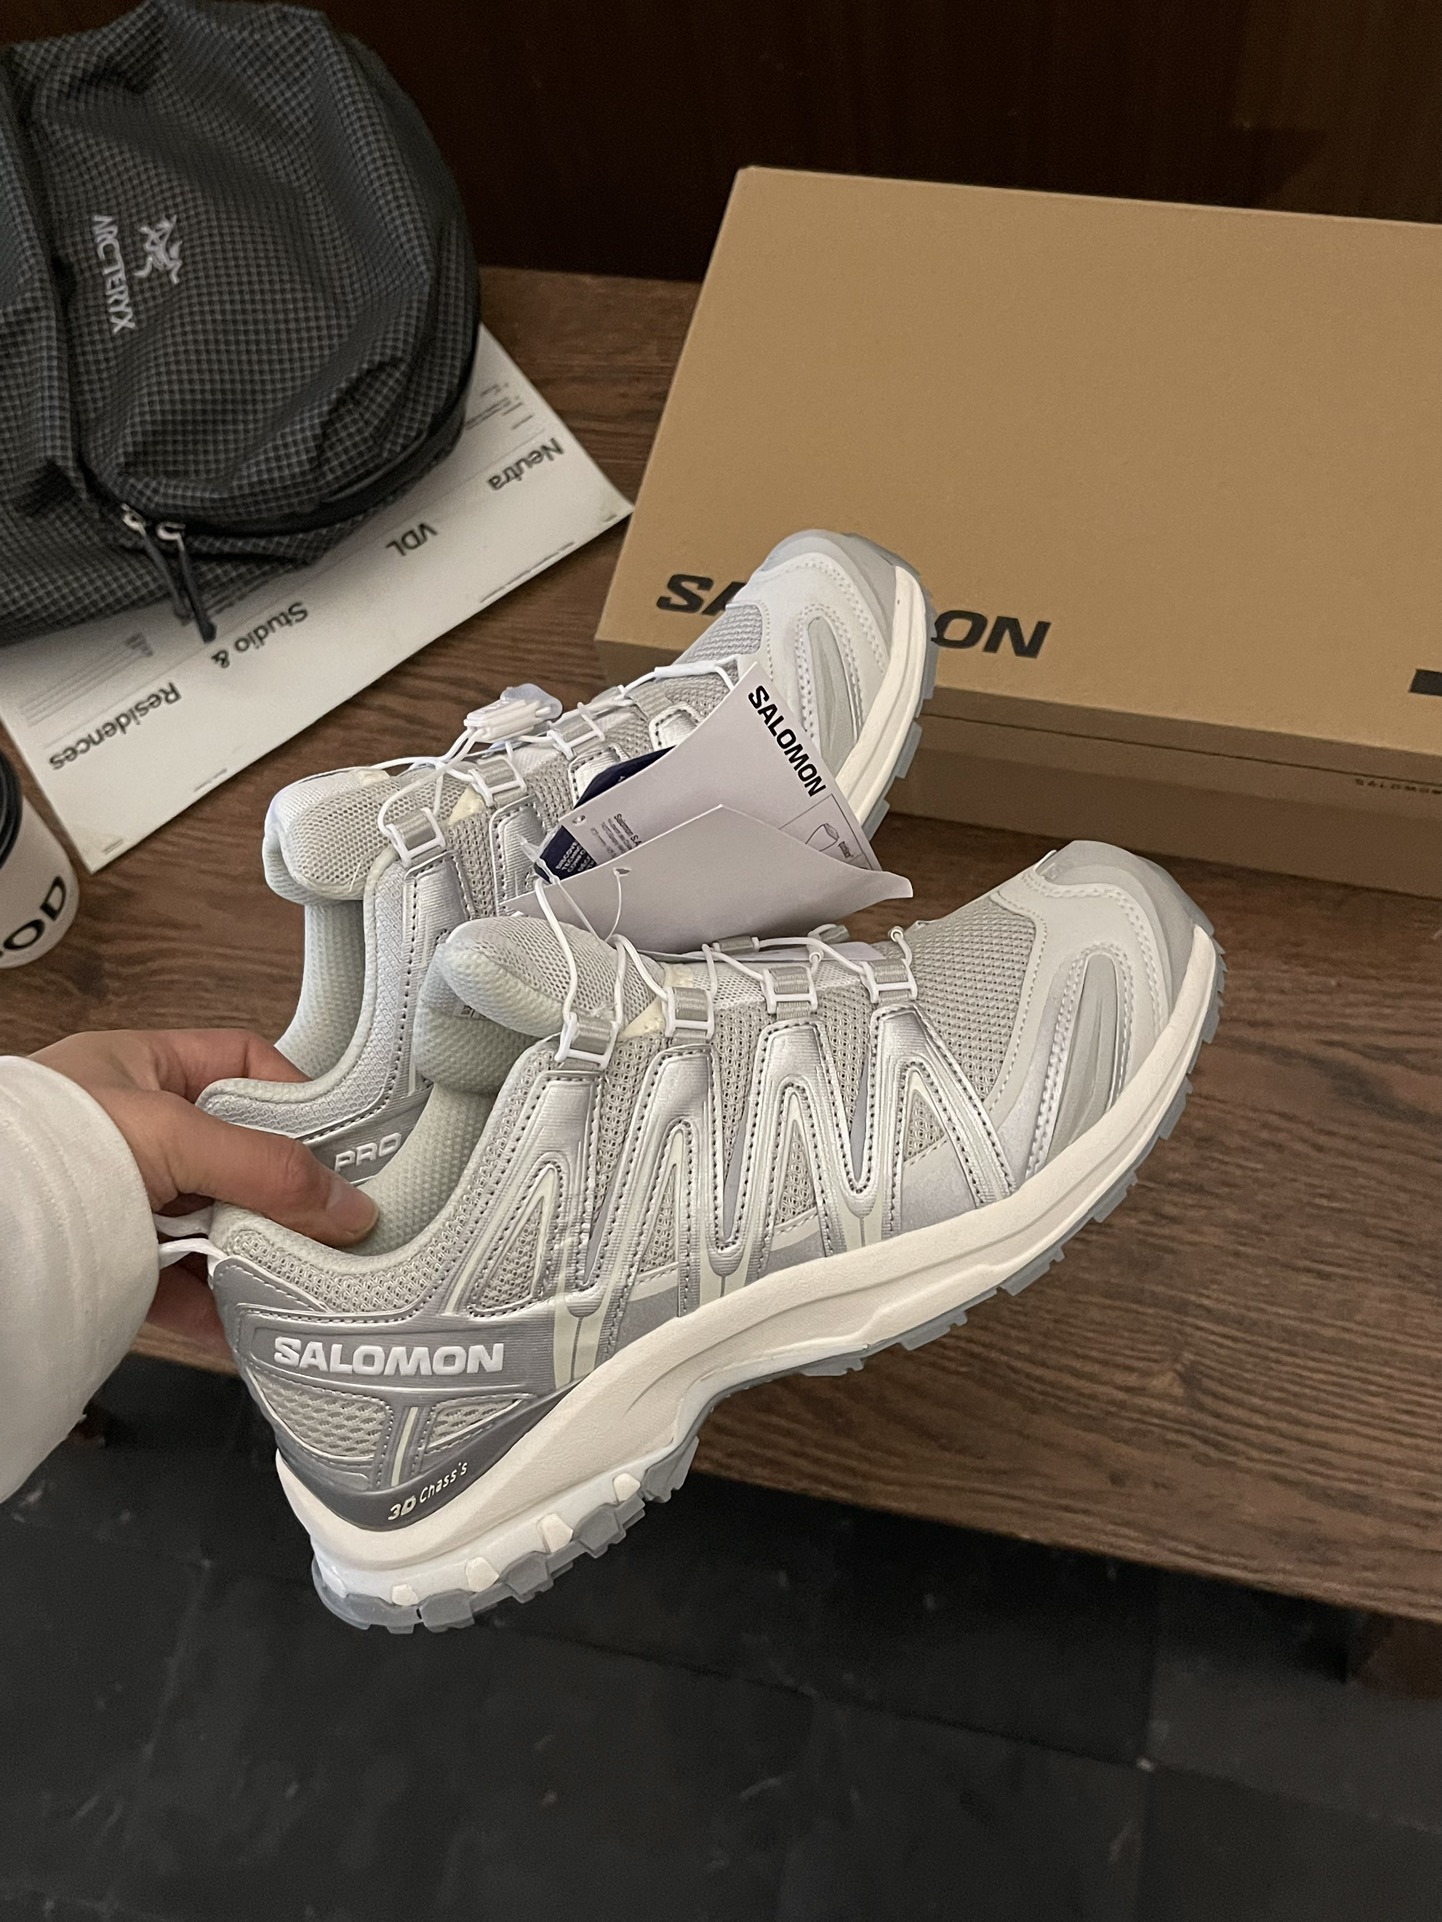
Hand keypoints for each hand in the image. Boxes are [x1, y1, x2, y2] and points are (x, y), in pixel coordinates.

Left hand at [33, 1029, 376, 1362]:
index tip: (344, 1141)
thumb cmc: (50, 1150)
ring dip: (255, 1253)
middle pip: (235, 1156)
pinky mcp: (107, 1266)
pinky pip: (175, 1286)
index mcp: (142, 1070)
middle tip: (338, 1222)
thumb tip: (351, 1207)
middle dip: (284, 1192)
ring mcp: (120, 1200)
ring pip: (210, 1224)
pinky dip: (214, 1309)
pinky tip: (247, 1327)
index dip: (297, 1095)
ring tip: (304, 1279)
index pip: (243, 1064)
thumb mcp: (173, 1136)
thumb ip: (266, 1169)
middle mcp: (133, 1132)